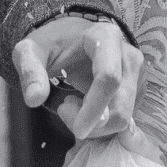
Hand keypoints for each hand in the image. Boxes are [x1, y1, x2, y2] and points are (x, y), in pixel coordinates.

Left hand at [12, 13, 143, 142]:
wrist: (71, 36)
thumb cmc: (51, 43)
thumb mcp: (30, 51)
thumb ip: (29, 71)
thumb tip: (34, 99)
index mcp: (106, 37)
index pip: (108, 79)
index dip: (93, 110)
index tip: (76, 129)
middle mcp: (128, 54)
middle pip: (120, 107)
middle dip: (91, 123)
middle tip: (64, 108)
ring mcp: (137, 72)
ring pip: (124, 117)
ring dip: (96, 125)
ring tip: (73, 104)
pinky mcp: (137, 88)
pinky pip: (124, 118)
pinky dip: (103, 124)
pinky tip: (85, 108)